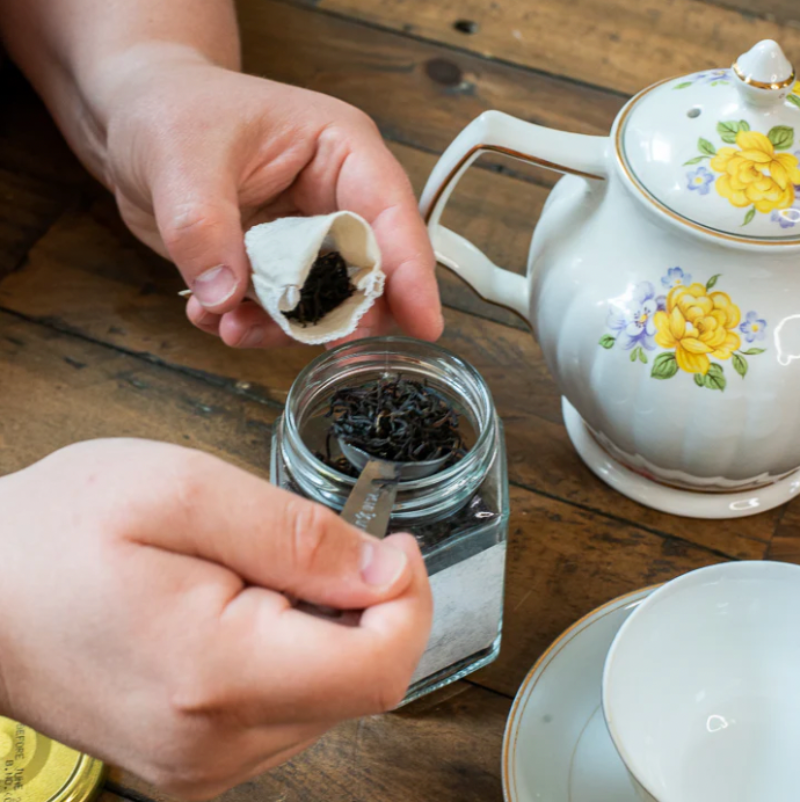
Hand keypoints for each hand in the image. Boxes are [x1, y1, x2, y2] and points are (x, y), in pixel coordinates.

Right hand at [0, 439, 431, 799]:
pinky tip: (243, 611)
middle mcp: (214, 747)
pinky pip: (289, 710)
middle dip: (364, 606)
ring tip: (251, 576)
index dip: (410, 600)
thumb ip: (296, 535)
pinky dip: (294, 653)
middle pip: (361, 684)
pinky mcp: (197, 762)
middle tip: (301, 546)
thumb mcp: (183, 492)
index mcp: (215, 676)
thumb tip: (384, 570)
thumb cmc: (60, 530)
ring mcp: (204, 766)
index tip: (395, 545)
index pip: (377, 669)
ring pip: (331, 698)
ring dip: (325, 629)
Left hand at [93, 49, 442, 347]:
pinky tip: (210, 315)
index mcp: (340, 151)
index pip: (391, 214)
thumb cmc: (172, 111)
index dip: (411, 272)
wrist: (135, 125)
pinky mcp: (279, 267)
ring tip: (228, 328)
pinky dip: (250, 324)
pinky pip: (281, 312)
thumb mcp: (181, 159)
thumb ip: (203, 227)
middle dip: (340, 313)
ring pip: (325, 303)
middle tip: (311, 340)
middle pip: (369, 272)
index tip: (425, 323)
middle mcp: (336, 198)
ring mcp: (308, 238)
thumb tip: (226, 299)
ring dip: (283, 328)